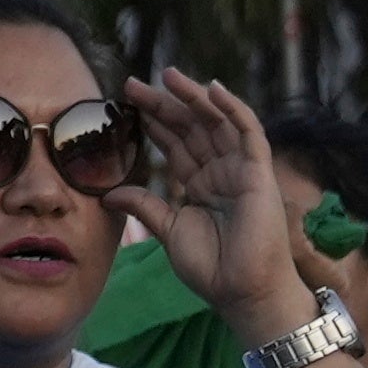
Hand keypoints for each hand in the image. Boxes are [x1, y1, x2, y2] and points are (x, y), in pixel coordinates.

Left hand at [115, 66, 310, 316]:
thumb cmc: (213, 268)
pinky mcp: (259, 172)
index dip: (152, 122)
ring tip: (167, 75)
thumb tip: (108, 194)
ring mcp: (241, 170)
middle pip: (190, 127)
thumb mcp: (170, 231)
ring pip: (216, 121)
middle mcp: (221, 171)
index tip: (126, 103)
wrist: (243, 292)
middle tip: (133, 84)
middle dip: (164, 104)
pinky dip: (232, 108)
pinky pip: (248, 132)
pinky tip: (211, 89)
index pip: (174, 144)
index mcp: (200, 185)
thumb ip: (145, 206)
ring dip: (194, 97)